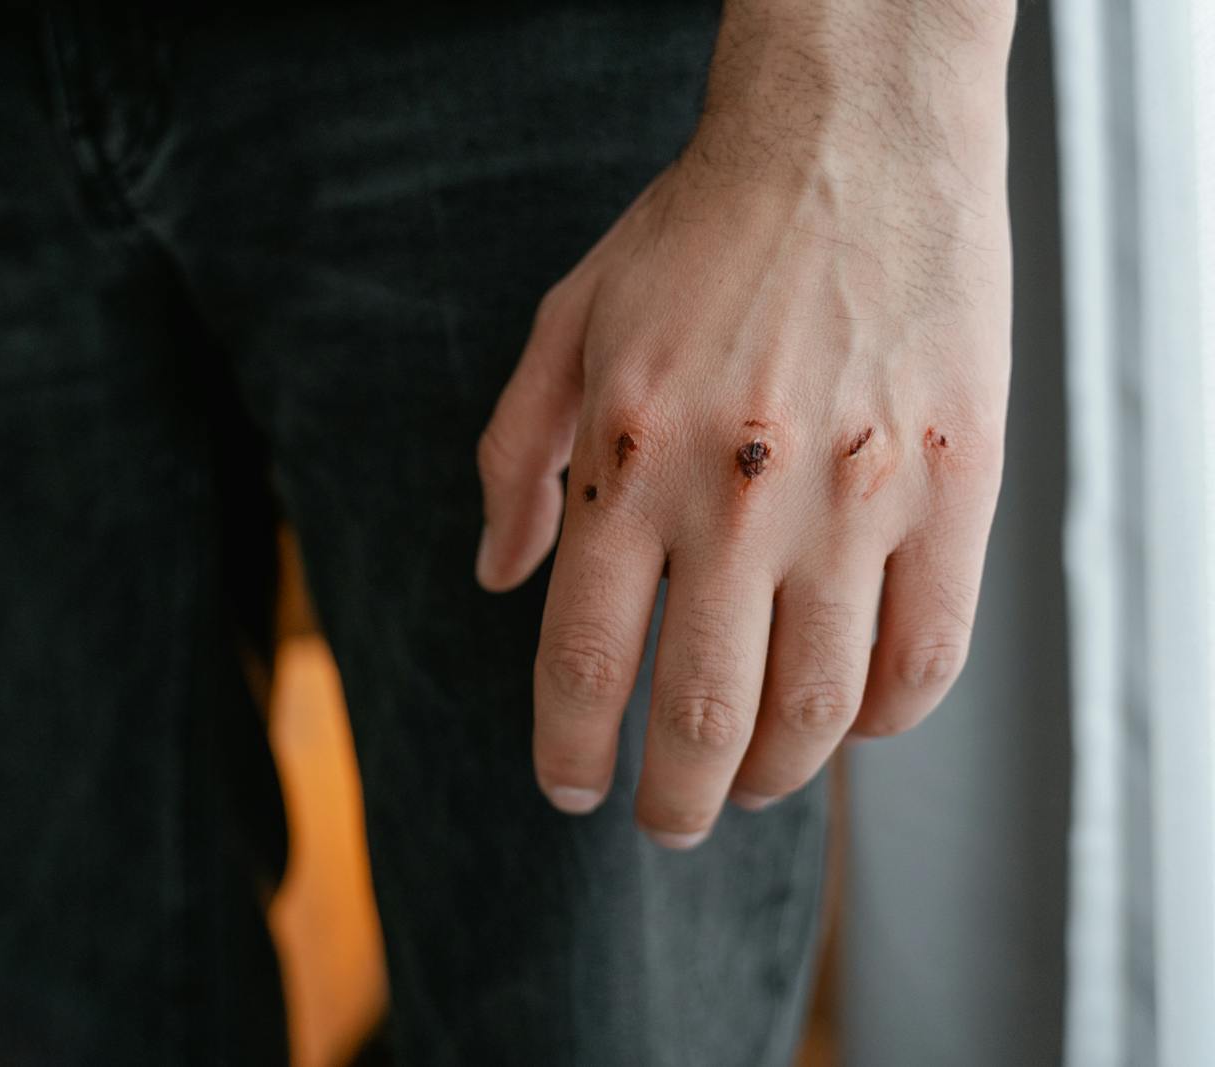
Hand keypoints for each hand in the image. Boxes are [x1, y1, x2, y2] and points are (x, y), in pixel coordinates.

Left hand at [476, 0, 1012, 844]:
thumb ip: (516, 459)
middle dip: (671, 801)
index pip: (583, 663)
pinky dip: (885, 719)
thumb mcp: (566, 325)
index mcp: (627, 460)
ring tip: (746, 785)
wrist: (850, 141)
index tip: (570, 790)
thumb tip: (498, 578)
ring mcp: (856, 496)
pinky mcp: (955, 487)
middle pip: (699, 717)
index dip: (570, 752)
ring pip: (817, 709)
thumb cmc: (695, 236)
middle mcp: (735, 495)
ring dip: (773, 778)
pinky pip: (927, 654)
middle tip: (662, 824)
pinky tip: (852, 724)